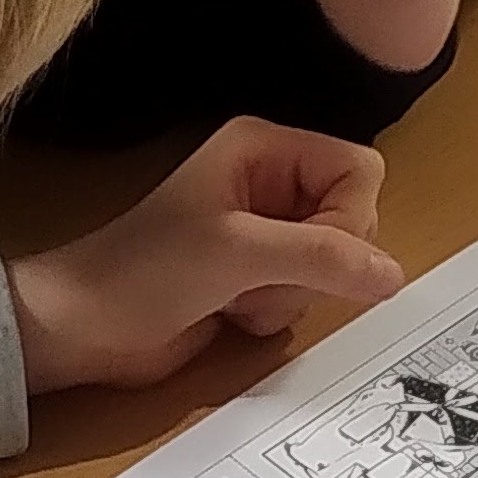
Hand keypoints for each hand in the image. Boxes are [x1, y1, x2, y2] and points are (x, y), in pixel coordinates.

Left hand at [5, 120, 400, 393]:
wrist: (83, 328)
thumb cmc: (143, 272)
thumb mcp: (236, 252)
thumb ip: (320, 256)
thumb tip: (394, 276)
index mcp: (266, 149)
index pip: (360, 171)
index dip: (350, 218)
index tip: (310, 252)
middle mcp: (274, 182)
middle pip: (355, 220)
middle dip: (318, 263)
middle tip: (262, 276)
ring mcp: (268, 232)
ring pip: (336, 264)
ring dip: (293, 294)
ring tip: (239, 297)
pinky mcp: (259, 276)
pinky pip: (309, 294)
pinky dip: (278, 311)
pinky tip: (234, 314)